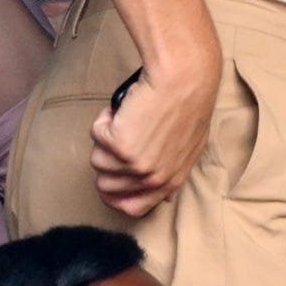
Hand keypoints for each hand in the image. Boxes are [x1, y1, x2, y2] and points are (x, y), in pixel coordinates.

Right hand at [89, 44, 221, 215]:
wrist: (183, 77)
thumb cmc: (188, 102)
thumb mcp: (190, 147)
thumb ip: (174, 173)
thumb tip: (165, 199)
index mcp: (171, 181)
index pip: (133, 208)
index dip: (116, 195)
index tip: (111, 177)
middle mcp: (152, 178)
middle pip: (105, 186)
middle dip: (106, 160)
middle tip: (121, 135)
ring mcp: (135, 164)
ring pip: (97, 160)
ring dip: (106, 136)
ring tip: (130, 116)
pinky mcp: (119, 145)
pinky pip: (96, 134)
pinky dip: (105, 118)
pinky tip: (126, 106)